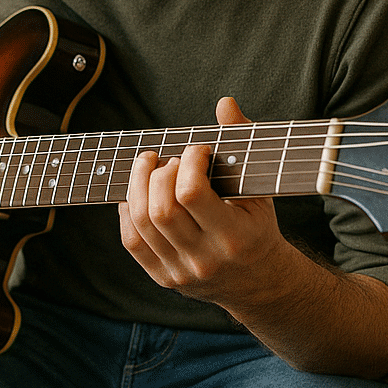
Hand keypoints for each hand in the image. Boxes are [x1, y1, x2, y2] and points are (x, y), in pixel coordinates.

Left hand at [118, 96, 290, 306]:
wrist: (259, 283)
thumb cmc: (258, 227)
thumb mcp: (259, 189)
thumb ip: (241, 144)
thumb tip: (225, 104)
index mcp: (234, 237)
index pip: (192, 193)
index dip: (187, 162)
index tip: (196, 150)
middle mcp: (205, 259)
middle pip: (161, 208)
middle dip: (158, 173)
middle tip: (168, 159)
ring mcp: (181, 272)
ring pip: (141, 222)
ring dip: (137, 185)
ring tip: (150, 167)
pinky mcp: (163, 278)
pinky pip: (132, 241)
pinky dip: (127, 211)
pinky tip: (137, 193)